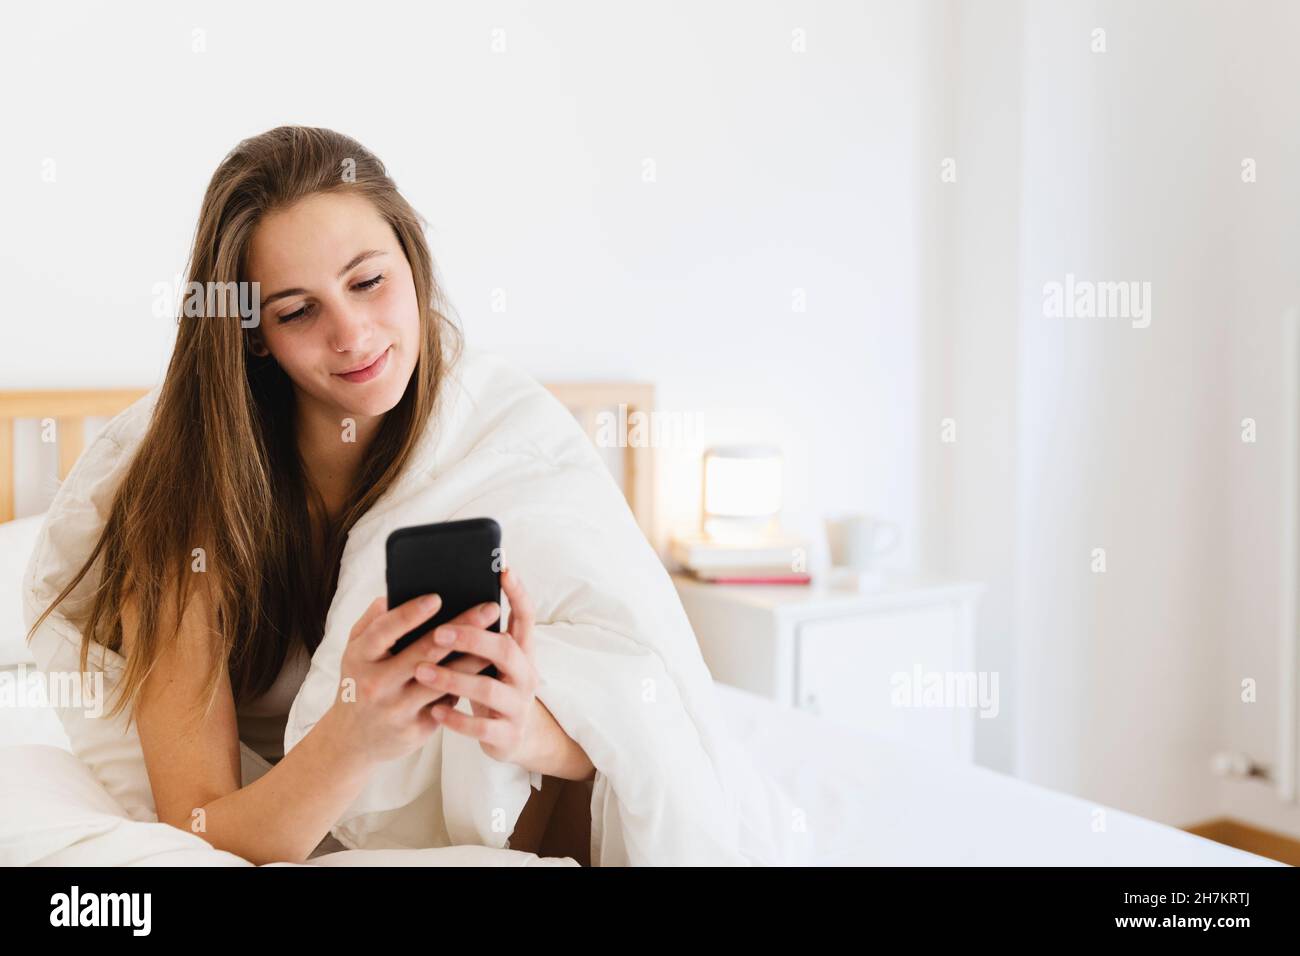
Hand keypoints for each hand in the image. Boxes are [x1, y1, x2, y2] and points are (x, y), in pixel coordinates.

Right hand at [330, 593, 498, 765]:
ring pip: (444, 680)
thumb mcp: (354, 651)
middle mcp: (376, 684)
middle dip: (462, 628)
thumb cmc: (360, 681)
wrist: (354, 740)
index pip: (384, 631)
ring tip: (502, 638)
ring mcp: (397, 709)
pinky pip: (447, 702)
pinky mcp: (416, 729)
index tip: (437, 597)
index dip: (410, 614)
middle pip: (424, 652)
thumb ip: (372, 622)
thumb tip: (392, 595)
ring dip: (475, 658)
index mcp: (359, 658)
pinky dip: (469, 684)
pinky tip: (491, 668)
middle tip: (490, 609)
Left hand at [412, 566, 543, 768]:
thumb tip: (442, 595)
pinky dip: (456, 719)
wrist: (512, 736)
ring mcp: (518, 705)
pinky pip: (481, 727)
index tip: (503, 568)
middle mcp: (526, 674)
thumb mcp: (491, 659)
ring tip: (421, 672)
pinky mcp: (506, 734)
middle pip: (505, 650)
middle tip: (438, 632)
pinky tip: (433, 711)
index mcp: (522, 650)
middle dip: (472, 638)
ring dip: (453, 679)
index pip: (526, 615)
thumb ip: (478, 633)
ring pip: (488, 689)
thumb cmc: (491, 685)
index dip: (517, 592)